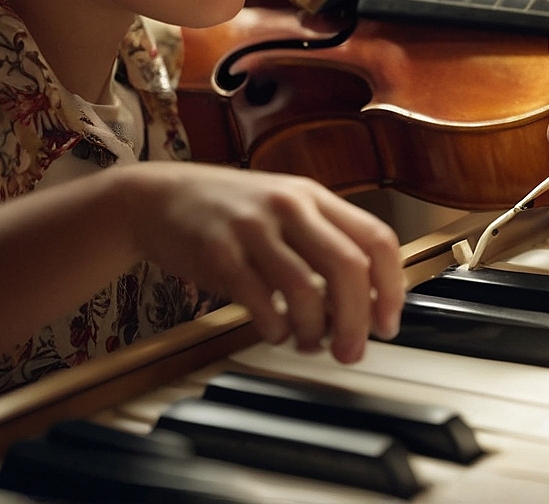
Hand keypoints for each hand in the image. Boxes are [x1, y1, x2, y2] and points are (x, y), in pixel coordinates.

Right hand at [123, 163, 403, 361]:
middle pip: (348, 267)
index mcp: (315, 196)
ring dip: (314, 330)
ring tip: (309, 343)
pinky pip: (260, 301)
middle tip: (352, 351)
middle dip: (357, 320)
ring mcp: (253, 228)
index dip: (392, 287)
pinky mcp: (218, 253)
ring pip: (305, 289)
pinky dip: (275, 328)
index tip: (388, 323)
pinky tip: (274, 332)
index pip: (376, 239)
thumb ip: (326, 243)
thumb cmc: (230, 212)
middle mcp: (290, 206)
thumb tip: (368, 303)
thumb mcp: (286, 209)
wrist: (157, 199)